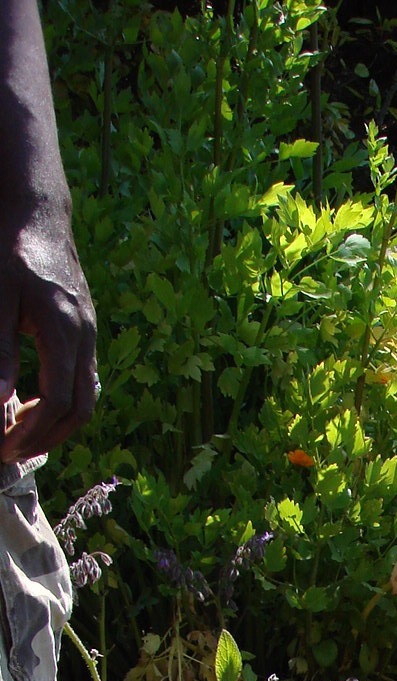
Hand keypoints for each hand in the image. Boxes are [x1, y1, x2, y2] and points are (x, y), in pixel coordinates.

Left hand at [0, 203, 97, 461]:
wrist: (40, 216)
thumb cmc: (12, 251)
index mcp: (63, 330)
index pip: (56, 400)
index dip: (31, 431)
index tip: (5, 446)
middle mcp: (85, 338)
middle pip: (79, 410)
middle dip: (47, 438)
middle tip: (12, 450)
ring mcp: (91, 337)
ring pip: (85, 400)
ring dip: (57, 425)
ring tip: (22, 433)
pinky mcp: (87, 334)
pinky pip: (83, 382)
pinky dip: (62, 404)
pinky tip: (34, 403)